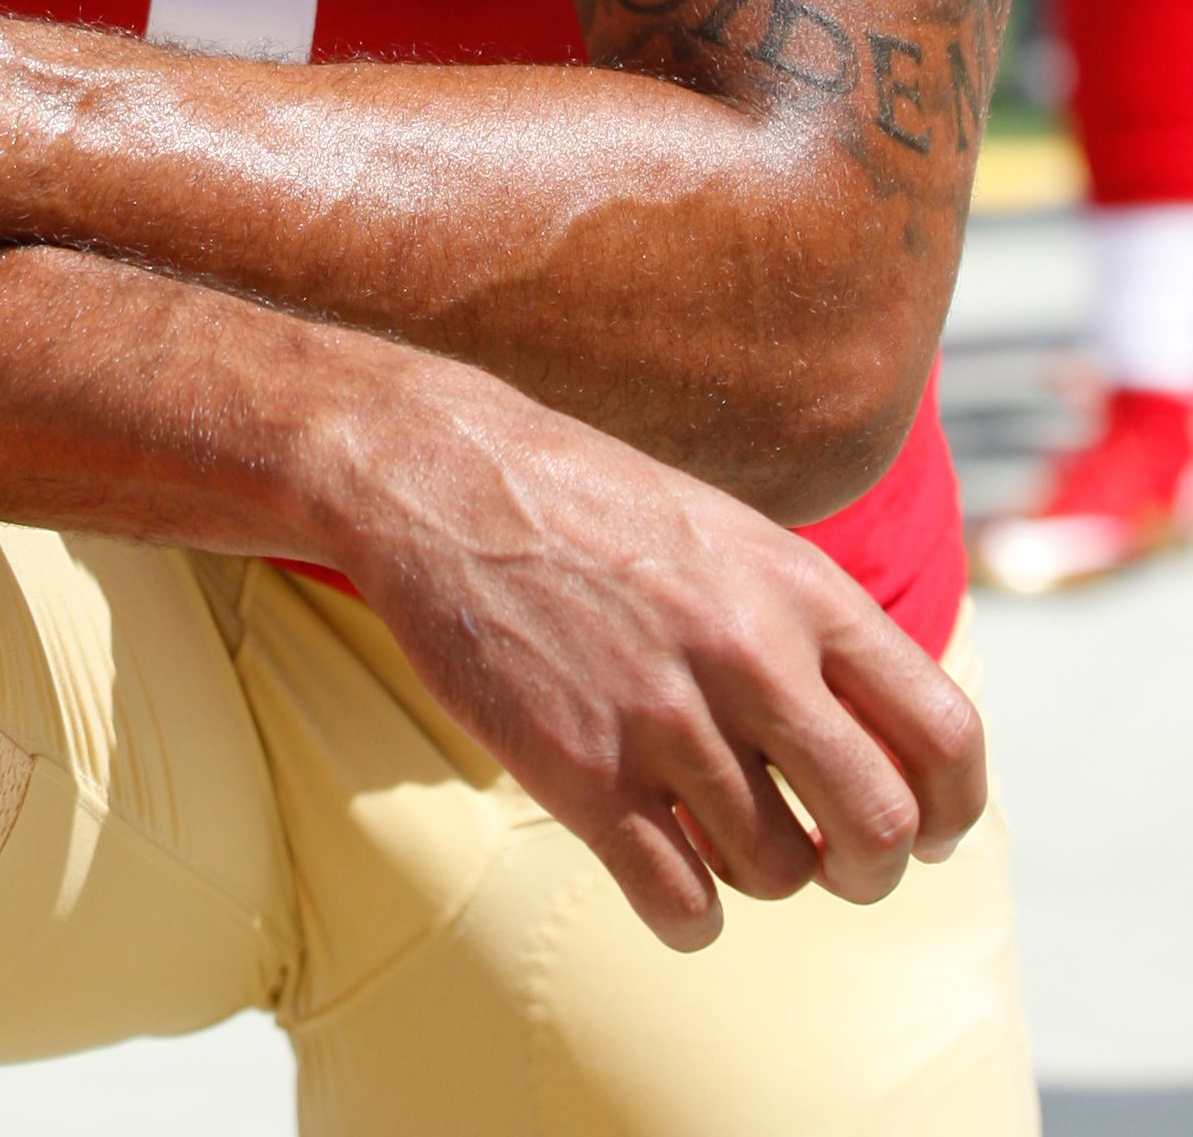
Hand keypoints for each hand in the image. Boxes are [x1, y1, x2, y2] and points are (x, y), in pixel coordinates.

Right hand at [321, 351, 986, 952]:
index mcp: (798, 586)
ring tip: (722, 832)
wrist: (439, 476)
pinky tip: (669, 874)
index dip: (954, 805)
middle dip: (872, 867)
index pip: (944, 731)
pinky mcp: (579, 772)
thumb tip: (892, 740)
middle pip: (881, 826)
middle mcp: (746, 653)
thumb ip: (811, 626)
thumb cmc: (591, 503)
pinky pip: (683, 906)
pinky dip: (691, 916)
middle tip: (836, 861)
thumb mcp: (730, 532)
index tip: (931, 826)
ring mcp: (662, 716)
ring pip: (778, 873)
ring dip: (763, 873)